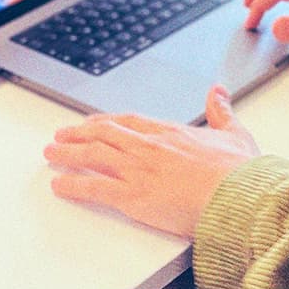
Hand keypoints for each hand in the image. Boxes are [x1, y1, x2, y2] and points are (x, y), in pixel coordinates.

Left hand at [44, 86, 258, 236]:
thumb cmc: (238, 172)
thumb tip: (217, 91)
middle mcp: (150, 146)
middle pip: (105, 134)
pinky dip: (74, 185)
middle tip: (59, 136)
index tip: (91, 123)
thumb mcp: (234, 133)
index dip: (106, 122)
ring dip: (68, 154)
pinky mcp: (135, 197)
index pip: (128, 122)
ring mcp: (139, 170)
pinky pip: (96, 188)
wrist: (237, 196)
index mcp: (171, 132)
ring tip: (50, 154)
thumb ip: (221, 111)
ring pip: (94, 156)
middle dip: (79, 134)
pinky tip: (59, 185)